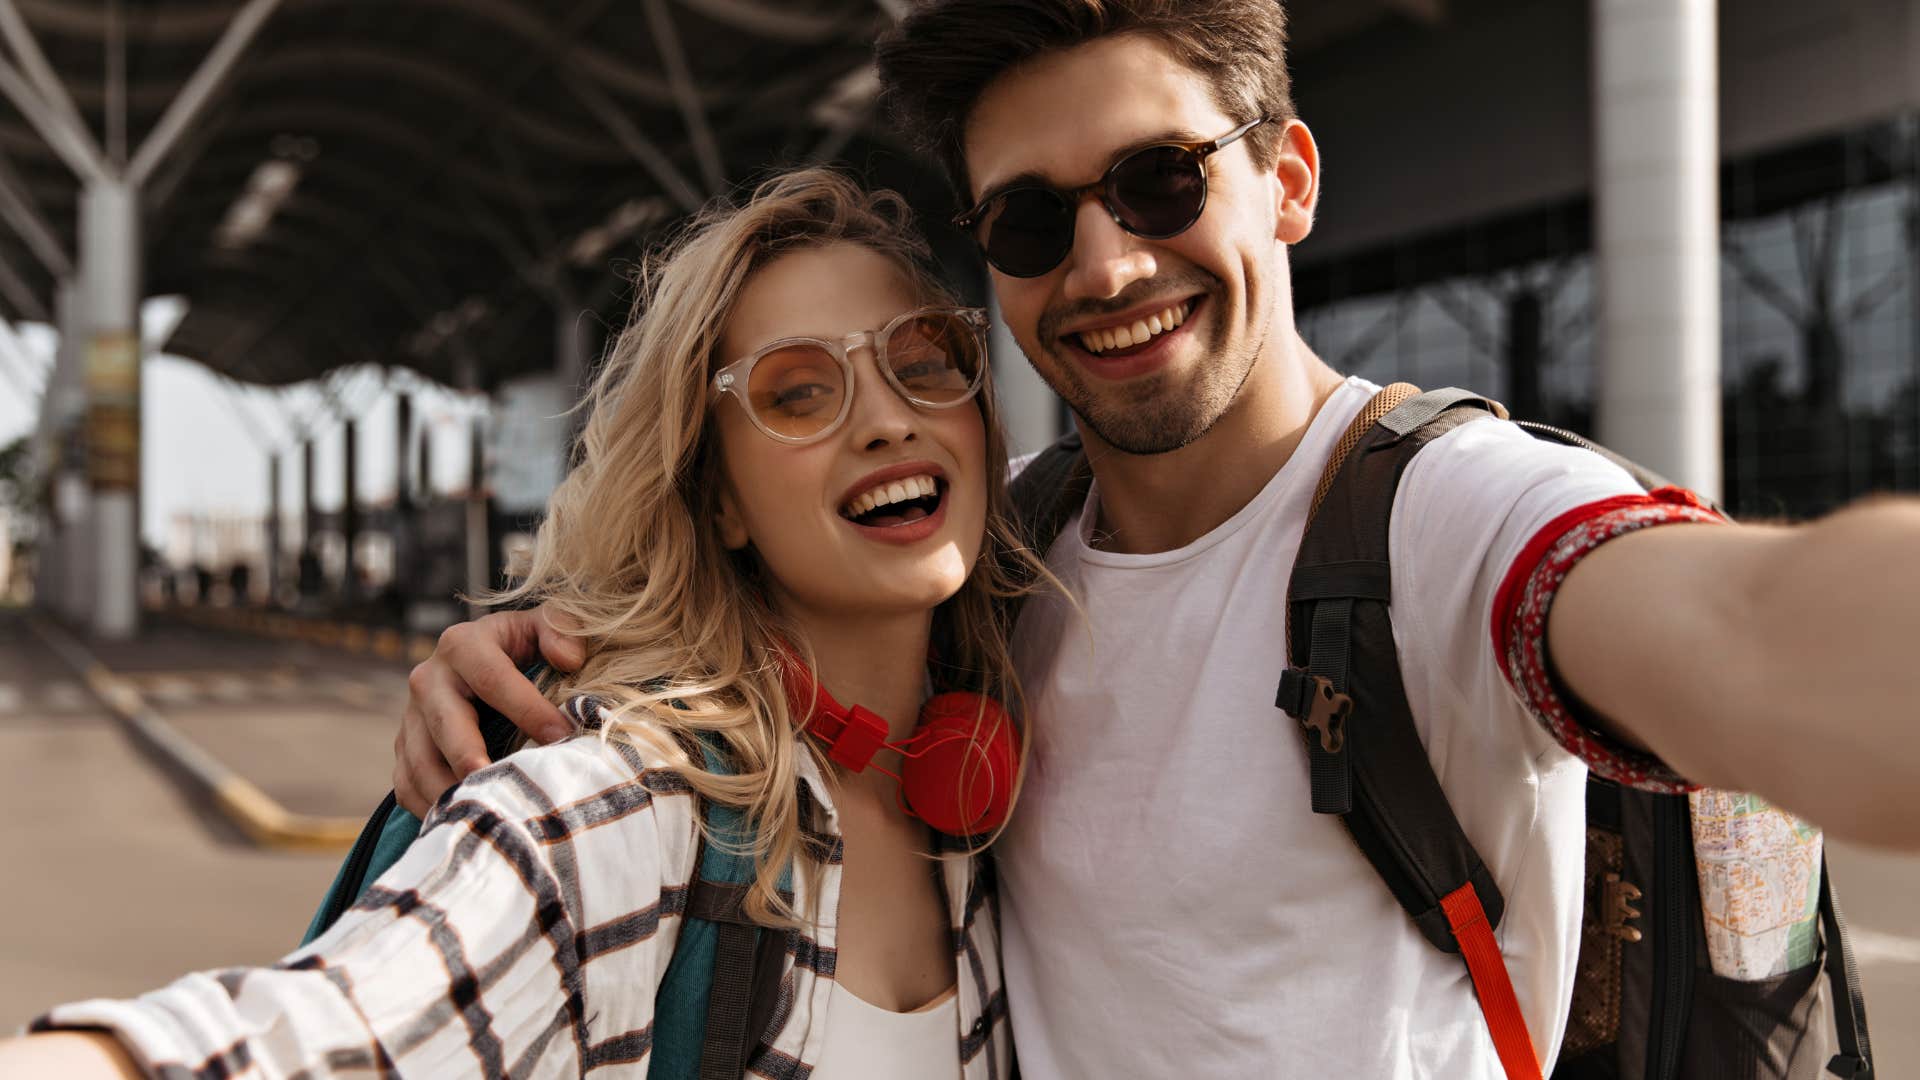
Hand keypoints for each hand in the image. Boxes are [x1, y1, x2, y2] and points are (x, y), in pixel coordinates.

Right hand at [394, 605, 585, 815]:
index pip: (492, 677)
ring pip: (421, 761)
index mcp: (463, 644)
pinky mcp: (404, 748)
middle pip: (447, 724)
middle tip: (504, 786)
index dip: (527, 708)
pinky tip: (467, 821)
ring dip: (452, 791)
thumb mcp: (543, 627)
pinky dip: (432, 807)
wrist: (478, 664)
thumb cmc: (522, 648)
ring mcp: (410, 717)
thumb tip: (569, 658)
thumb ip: (562, 629)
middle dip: (474, 757)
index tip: (562, 737)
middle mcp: (429, 679)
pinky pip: (408, 784)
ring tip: (490, 813)